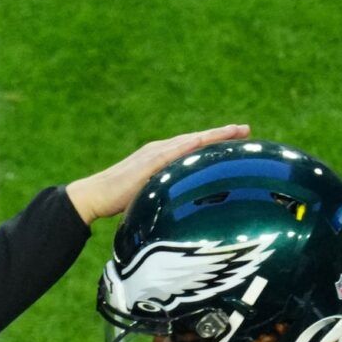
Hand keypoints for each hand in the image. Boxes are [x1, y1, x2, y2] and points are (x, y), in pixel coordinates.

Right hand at [64, 124, 251, 222]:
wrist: (95, 195)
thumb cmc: (120, 200)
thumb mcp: (151, 196)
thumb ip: (166, 196)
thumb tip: (182, 211)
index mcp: (162, 157)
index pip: (194, 147)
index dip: (215, 142)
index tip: (237, 139)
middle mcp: (161, 149)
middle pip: (197, 139)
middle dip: (222, 134)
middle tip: (246, 130)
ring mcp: (155, 153)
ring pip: (191, 140)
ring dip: (213, 135)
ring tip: (236, 131)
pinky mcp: (149, 161)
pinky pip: (175, 151)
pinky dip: (192, 145)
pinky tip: (206, 142)